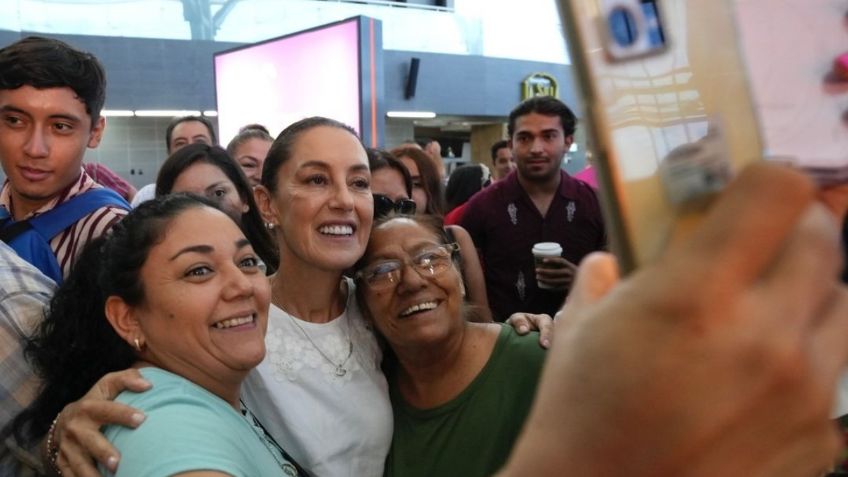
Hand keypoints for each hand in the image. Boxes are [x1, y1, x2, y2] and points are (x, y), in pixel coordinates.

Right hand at [52, 369, 150, 476]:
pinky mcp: (63, 463)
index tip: (142, 419)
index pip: (106, 410)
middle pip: (89, 442)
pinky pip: (71, 476)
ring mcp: (67, 448)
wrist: (63, 421)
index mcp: (88, 407)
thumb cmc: (96, 402)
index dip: (123, 413)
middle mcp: (75, 428)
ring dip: (92, 474)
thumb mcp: (107, 385)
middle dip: (103, 452)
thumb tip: (148, 384)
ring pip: (79, 464)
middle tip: (118, 463)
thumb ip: (127, 379)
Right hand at [501, 163, 847, 475]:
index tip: (746, 192)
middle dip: (795, 229)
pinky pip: (835, 374)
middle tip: (760, 246)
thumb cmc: (578, 418)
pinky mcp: (821, 438)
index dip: (765, 179)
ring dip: (810, 294)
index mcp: (695, 295)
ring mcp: (803, 389)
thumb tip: (610, 262)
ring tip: (764, 316)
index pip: (778, 191)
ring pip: (844, 304)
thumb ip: (602, 281)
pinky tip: (757, 385)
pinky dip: (806, 362)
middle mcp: (764, 334)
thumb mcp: (578, 334)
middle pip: (825, 238)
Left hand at [535, 257, 576, 290]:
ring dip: (545, 280)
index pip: (561, 261)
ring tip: (538, 277)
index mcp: (571, 265)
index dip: (552, 260)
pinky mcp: (568, 288)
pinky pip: (557, 287)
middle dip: (544, 271)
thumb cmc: (573, 273)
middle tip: (536, 270)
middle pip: (555, 272)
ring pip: (554, 281)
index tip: (543, 260)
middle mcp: (570, 273)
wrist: (587, 283)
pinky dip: (550, 286)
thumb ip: (560, 266)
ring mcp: (569, 281)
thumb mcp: (569, 267)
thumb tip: (544, 261)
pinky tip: (544, 284)